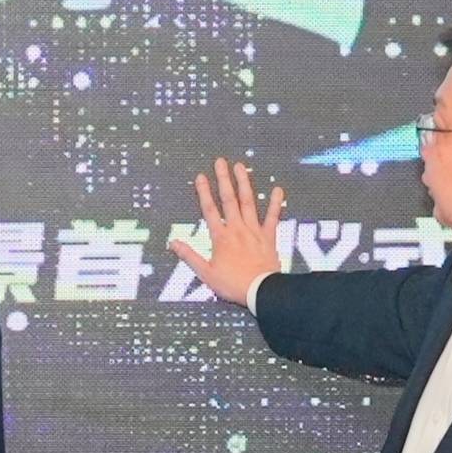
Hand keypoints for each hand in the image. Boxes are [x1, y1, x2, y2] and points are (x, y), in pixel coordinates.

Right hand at [177, 158, 289, 306]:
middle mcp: (237, 229)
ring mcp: (254, 231)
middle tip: (220, 162)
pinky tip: (278, 189)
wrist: (261, 290)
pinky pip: (273, 217)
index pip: (209, 210)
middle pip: (228, 200)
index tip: (200, 176)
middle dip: (223, 179)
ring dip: (244, 183)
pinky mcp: (268, 237)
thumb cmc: (233, 284)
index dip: (204, 192)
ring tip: (240, 167)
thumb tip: (173, 243)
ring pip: (248, 202)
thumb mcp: (206, 273)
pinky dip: (275, 203)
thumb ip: (189, 256)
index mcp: (220, 237)